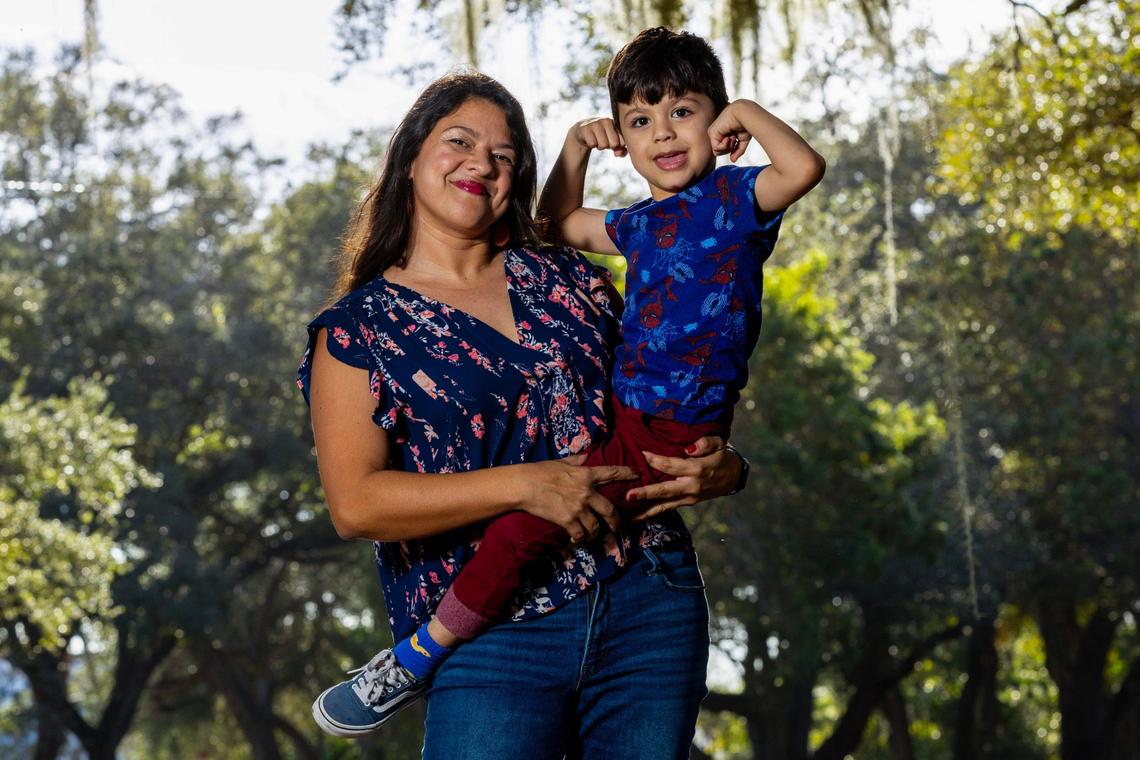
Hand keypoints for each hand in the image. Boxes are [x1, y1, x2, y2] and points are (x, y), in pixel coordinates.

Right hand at [519, 455, 636, 541]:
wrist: (524, 485)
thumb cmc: (540, 471)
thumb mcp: (561, 462)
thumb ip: (576, 460)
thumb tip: (585, 456)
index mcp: (586, 474)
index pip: (613, 472)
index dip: (627, 473)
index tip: (638, 475)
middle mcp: (586, 492)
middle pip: (610, 510)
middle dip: (615, 521)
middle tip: (616, 527)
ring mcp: (578, 508)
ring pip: (596, 526)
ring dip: (595, 533)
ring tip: (592, 535)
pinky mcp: (567, 520)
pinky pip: (580, 534)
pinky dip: (580, 538)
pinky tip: (578, 539)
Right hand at [571, 117, 626, 157]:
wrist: (584, 131)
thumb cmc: (602, 136)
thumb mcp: (613, 142)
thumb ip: (622, 150)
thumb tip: (618, 154)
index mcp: (616, 122)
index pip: (623, 142)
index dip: (617, 146)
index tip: (611, 141)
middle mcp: (606, 120)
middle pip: (614, 144)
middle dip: (608, 146)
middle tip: (602, 140)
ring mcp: (595, 123)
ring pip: (603, 145)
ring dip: (599, 146)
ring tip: (596, 139)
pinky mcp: (585, 128)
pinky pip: (592, 144)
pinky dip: (591, 145)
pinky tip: (589, 139)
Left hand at [624, 436, 742, 520]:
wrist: (734, 476)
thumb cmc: (722, 456)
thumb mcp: (718, 444)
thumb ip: (705, 443)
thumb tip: (688, 448)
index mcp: (698, 470)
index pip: (672, 465)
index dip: (656, 460)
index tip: (642, 454)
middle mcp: (692, 486)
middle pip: (665, 490)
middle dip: (646, 493)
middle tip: (629, 495)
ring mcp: (689, 497)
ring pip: (665, 505)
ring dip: (647, 510)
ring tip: (630, 516)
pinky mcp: (688, 503)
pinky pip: (668, 508)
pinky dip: (654, 513)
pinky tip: (639, 517)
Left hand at [708, 100, 756, 162]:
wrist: (745, 114)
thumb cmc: (746, 124)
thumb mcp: (742, 140)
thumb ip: (737, 150)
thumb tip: (733, 160)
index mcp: (723, 133)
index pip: (723, 149)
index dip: (731, 148)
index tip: (737, 140)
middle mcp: (716, 132)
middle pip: (719, 151)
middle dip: (729, 148)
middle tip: (734, 138)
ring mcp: (713, 132)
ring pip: (717, 151)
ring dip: (728, 146)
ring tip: (732, 136)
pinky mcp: (712, 132)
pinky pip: (716, 148)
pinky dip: (725, 145)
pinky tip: (729, 137)